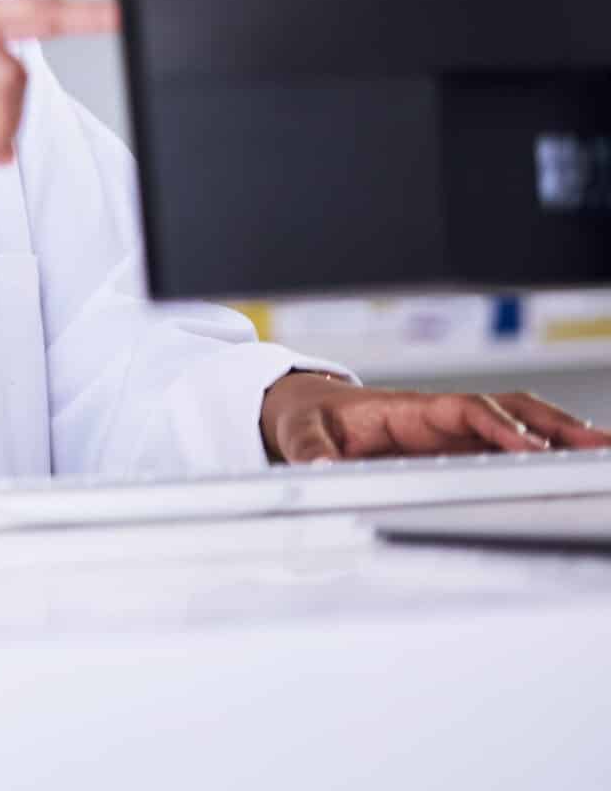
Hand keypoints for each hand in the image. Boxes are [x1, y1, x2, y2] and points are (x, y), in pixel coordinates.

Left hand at [260, 372, 610, 462]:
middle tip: (597, 447)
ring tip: (604, 454)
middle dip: (555, 426)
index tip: (525, 447)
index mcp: (408, 409)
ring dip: (564, 436)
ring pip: (522, 426)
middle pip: (511, 411)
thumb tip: (319, 469)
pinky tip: (578, 464)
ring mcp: (454, 433)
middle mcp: (440, 417)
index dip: (497, 427)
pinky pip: (511, 446)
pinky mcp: (459, 449)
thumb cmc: (307, 418)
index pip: (466, 411)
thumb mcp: (299, 433)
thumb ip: (310, 451)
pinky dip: (548, 451)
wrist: (305, 410)